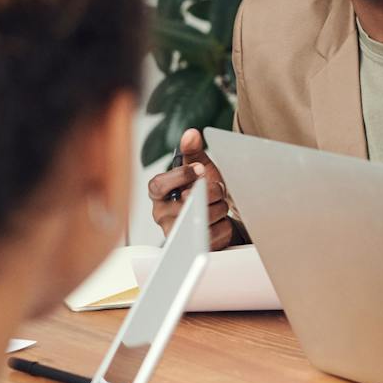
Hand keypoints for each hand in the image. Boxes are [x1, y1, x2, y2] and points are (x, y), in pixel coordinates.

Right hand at [145, 128, 234, 250]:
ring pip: (204, 218)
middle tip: (218, 188)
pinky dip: (224, 226)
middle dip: (210, 192)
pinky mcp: (192, 248)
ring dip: (219, 208)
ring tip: (218, 205)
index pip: (159, 184)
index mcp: (158, 193)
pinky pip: (215, 234)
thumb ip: (193, 152)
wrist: (214, 217)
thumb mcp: (198, 169)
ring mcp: (175, 233)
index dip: (180, 176)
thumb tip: (191, 134)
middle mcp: (162, 214)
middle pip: (187, 201)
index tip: (199, 169)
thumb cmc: (201, 191)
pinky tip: (219, 222)